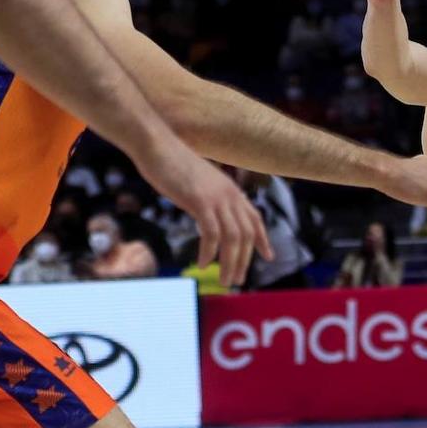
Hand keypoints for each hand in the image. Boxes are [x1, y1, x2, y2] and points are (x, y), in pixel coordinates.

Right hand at [131, 139, 272, 286]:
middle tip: (237, 280)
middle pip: (246, 234)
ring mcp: (217, 198)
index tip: (269, 256)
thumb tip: (209, 213)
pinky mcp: (200, 201)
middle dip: (244, 260)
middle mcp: (230, 195)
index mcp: (232, 190)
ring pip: (233, 238)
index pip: (255, 218)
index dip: (263, 239)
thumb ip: (209, 198)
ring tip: (225, 280)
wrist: (158, 146)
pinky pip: (211, 233)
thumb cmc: (173, 165)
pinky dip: (210, 252)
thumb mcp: (199, 183)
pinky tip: (204, 264)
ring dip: (230, 262)